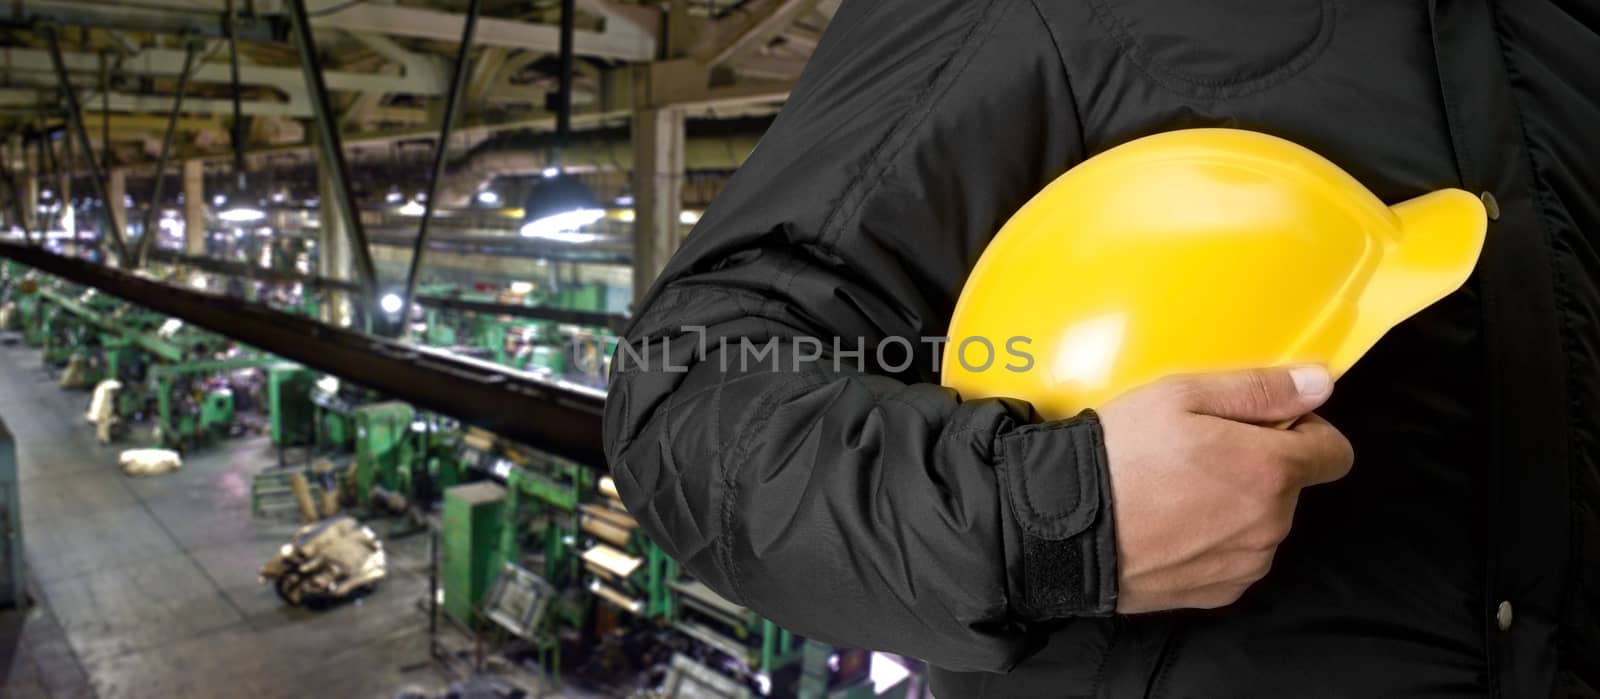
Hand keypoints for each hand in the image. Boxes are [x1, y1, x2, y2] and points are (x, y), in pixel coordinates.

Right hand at [1098, 366, 1353, 612]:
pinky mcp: (1218, 593)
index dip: (1303, 430)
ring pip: (1262, 524)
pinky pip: (1235, 558)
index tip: (1259, 425)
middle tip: (1197, 454)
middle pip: (1291, 487)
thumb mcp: (1182, 396)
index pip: (1335, 452)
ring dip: (1236, 507)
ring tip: (1176, 492)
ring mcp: (1246, 564)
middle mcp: (1271, 523)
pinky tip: (1170, 526)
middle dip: (1258, 467)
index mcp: (1271, 470)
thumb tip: (1321, 384)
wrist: (1063, 529)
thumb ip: (1261, 389)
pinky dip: (1214, 542)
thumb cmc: (1119, 454)